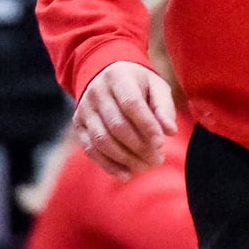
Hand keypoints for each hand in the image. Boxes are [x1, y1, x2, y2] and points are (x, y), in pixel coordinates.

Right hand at [73, 61, 176, 181]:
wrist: (106, 73)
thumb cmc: (138, 83)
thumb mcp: (156, 86)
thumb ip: (164, 107)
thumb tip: (171, 131)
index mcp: (118, 77)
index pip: (131, 104)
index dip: (146, 126)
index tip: (161, 143)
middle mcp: (97, 92)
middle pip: (117, 125)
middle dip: (139, 146)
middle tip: (157, 160)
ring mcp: (84, 109)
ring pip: (102, 140)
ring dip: (125, 158)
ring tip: (146, 166)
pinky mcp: (78, 124)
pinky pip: (91, 149)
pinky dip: (108, 164)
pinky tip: (126, 174)